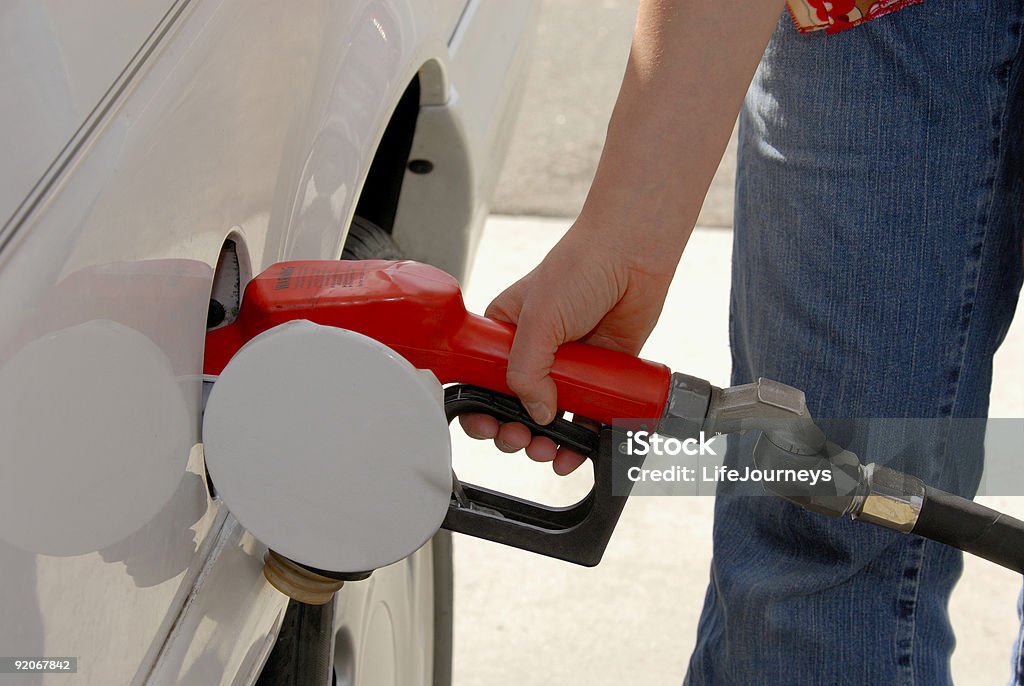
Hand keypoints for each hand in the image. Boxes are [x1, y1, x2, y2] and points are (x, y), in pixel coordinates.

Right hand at [459, 216, 677, 474]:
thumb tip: (537, 414)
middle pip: (514, 407)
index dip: (480, 408)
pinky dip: (579, 439)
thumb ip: (528, 372)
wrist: (633, 255)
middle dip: (513, 430)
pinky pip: (586, 415)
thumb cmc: (581, 266)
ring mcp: (568, 365)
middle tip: (519, 438)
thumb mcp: (538, 319)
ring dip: (544, 442)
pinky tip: (572, 452)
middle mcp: (535, 352)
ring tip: (547, 450)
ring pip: (549, 418)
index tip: (486, 425)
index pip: (482, 380)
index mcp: (506, 333)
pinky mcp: (601, 375)